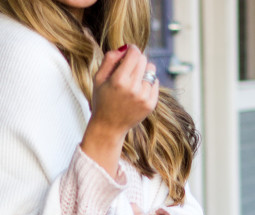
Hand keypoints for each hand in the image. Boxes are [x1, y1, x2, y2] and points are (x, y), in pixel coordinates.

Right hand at [80, 46, 158, 176]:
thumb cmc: (102, 100)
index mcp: (119, 80)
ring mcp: (143, 98)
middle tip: (128, 69)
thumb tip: (126, 47)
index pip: (134, 52)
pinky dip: (148, 83)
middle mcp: (133, 89)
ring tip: (134, 80)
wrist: (108, 127)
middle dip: (136, 60)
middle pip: (143, 59)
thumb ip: (110, 58)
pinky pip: (155, 83)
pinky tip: (138, 90)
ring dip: (143, 71)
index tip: (128, 53)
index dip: (131, 49)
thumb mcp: (98, 78)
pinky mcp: (150, 104)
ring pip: (151, 69)